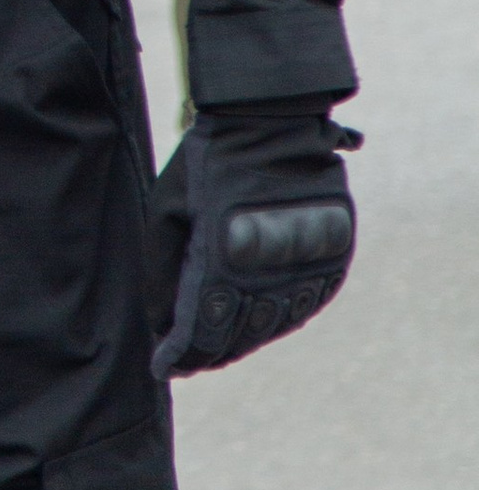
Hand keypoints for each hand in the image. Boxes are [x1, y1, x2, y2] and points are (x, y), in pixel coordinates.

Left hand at [147, 107, 357, 379]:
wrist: (272, 122)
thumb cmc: (207, 164)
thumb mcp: (167, 211)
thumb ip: (161, 271)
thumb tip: (160, 323)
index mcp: (222, 267)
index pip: (200, 332)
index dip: (180, 355)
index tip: (164, 367)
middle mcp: (268, 278)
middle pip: (236, 337)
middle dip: (208, 352)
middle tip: (188, 359)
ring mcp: (304, 272)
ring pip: (270, 326)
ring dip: (242, 339)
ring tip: (218, 344)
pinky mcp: (330, 262)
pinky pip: (302, 306)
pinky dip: (277, 319)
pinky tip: (257, 320)